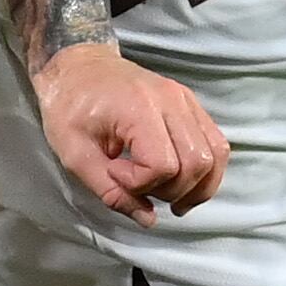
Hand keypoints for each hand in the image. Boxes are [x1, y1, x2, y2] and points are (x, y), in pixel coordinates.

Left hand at [35, 41, 226, 222]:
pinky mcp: (190, 103)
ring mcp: (185, 99)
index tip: (114, 173)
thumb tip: (148, 219)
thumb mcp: (76, 155)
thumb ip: (110, 191)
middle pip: (197, 162)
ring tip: (171, 198)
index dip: (140, 183)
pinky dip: (205, 169)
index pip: (162, 165)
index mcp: (138, 108)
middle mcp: (171, 100)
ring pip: (217, 153)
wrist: (77, 66)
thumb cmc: (69, 107)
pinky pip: (216, 141)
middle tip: (140, 189)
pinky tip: (184, 182)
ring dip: (198, 185)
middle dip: (172, 190)